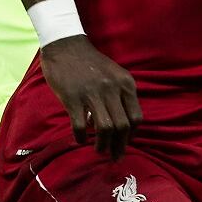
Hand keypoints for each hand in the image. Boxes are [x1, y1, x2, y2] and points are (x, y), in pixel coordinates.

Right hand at [39, 36, 140, 158]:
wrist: (65, 44)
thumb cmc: (90, 62)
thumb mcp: (114, 74)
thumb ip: (121, 94)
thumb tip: (122, 124)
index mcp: (125, 83)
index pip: (136, 118)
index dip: (131, 136)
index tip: (124, 143)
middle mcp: (112, 88)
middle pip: (122, 126)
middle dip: (119, 146)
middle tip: (114, 157)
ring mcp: (92, 93)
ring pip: (105, 128)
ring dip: (103, 145)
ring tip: (98, 150)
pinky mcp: (73, 97)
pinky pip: (80, 125)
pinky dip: (81, 137)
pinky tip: (80, 139)